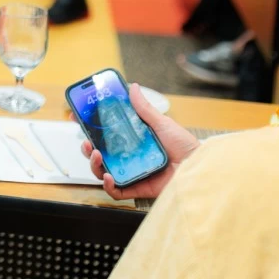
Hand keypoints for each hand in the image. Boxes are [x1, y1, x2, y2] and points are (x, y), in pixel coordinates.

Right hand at [81, 83, 200, 200]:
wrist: (200, 166)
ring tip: (96, 155)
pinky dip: (108, 185)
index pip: (106, 135)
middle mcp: (129, 157)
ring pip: (103, 171)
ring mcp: (132, 173)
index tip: (77, 119)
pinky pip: (117, 191)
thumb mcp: (162, 123)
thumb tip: (132, 87)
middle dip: (87, 148)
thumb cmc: (185, 145)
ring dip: (94, 164)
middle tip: (86, 141)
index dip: (90, 129)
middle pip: (100, 154)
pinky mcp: (138, 188)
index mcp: (133, 141)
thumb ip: (144, 108)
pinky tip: (107, 176)